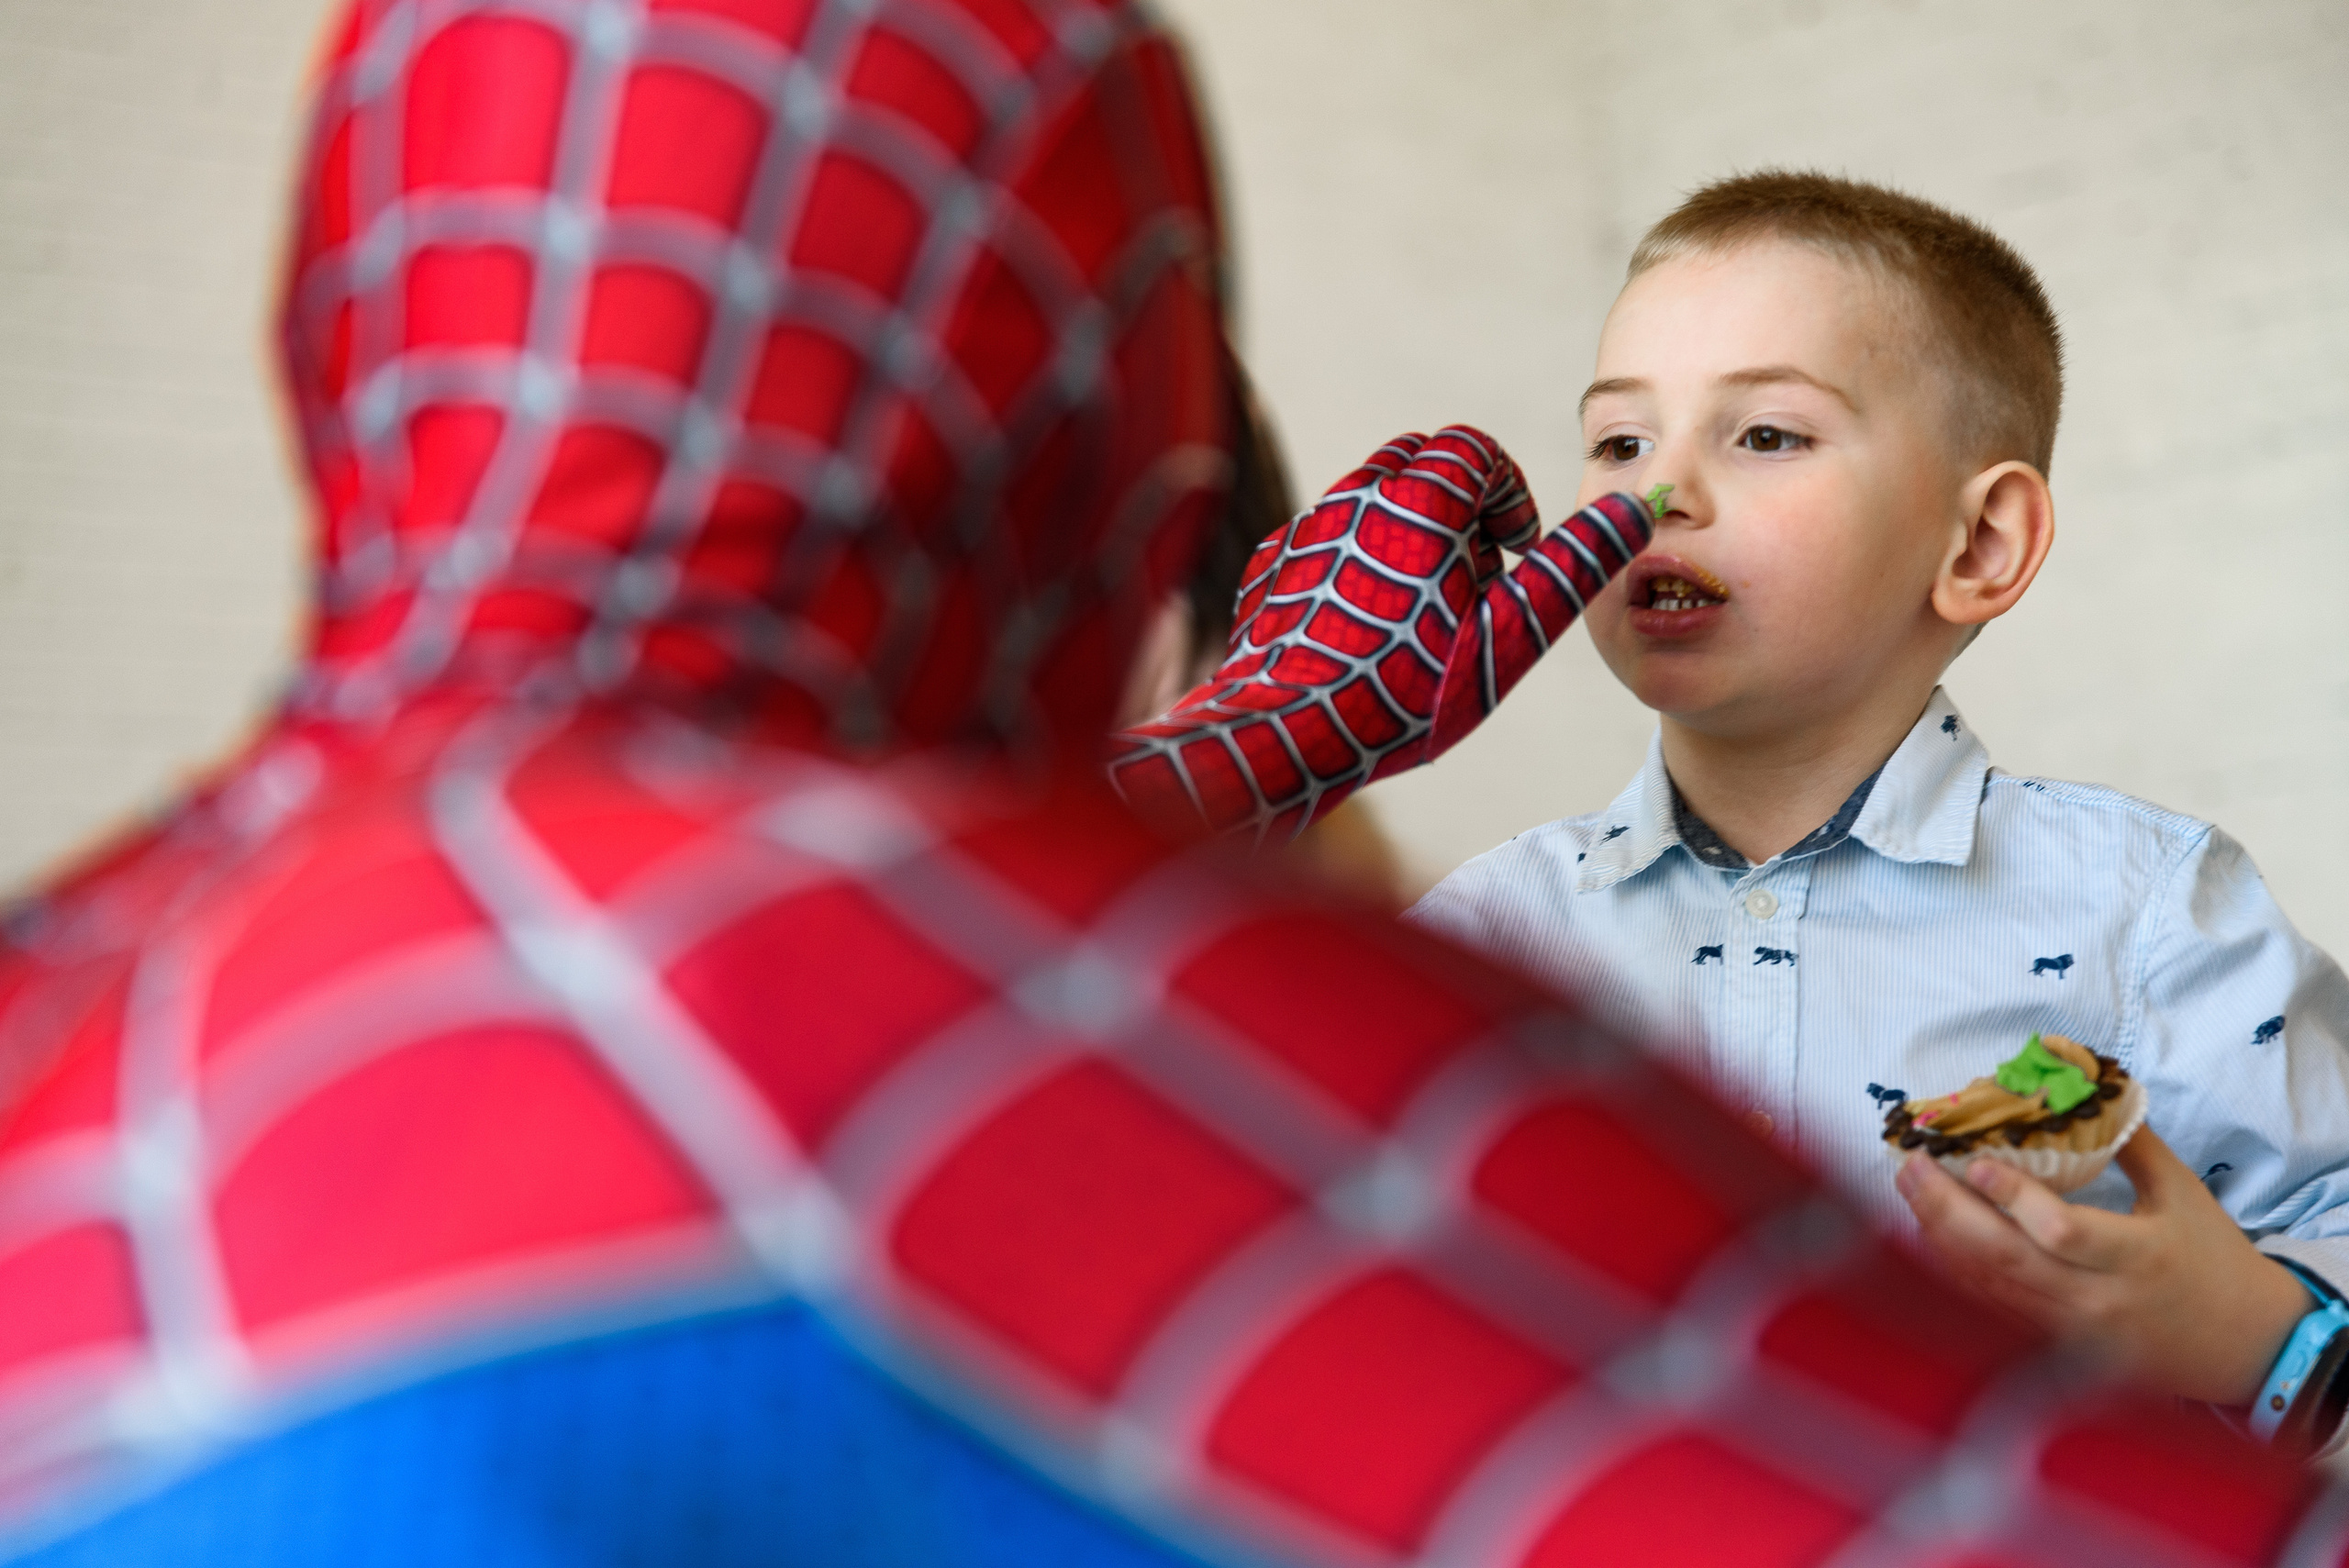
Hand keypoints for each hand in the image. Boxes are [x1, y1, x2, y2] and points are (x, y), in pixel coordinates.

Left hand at [1109, 428, 1650, 838]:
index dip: (1508, 494)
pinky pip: (1328, 540)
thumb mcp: (1507, 636)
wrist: (1283, 738)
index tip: (1513, 553)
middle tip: (1472, 581)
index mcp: (1416, 502)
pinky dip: (1360, 563)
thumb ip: (1572, 567)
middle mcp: (1352, 498)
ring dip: (1409, 534)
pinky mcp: (1272, 565)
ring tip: (1422, 613)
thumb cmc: (1402, 693)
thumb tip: (1630, 509)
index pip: (1474, 448)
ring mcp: (1305, 530)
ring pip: (1368, 499)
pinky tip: (1367, 631)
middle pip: (1420, 462)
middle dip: (1458, 505)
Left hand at [1897, 1128, 2310, 1404]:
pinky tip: (1929, 1233)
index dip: (2013, 1198)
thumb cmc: (2214, 1259)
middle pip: (2006, 1259)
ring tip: (1909, 1188)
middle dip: (1948, 1210)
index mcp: (2138, 1257)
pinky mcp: (2057, 1349)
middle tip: (1911, 1165)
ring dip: (1940, 1235)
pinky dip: (1956, 1269)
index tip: (1974, 1160)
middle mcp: (2097, 1299)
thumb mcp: (2182, 1193)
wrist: (2246, 1347)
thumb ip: (2130, 1142)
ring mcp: (2071, 1332)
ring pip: (1989, 1285)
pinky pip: (1993, 1307)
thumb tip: (2081, 1084)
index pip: (2062, 1232)